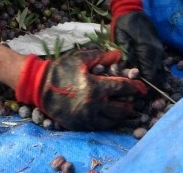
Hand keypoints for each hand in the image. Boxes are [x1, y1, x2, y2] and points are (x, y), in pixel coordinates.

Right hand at [15, 49, 147, 130]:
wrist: (40, 87)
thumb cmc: (61, 70)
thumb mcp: (81, 59)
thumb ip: (102, 56)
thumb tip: (119, 55)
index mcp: (96, 87)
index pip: (124, 88)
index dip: (136, 88)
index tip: (142, 88)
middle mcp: (94, 105)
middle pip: (122, 108)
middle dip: (131, 103)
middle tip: (132, 99)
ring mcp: (88, 117)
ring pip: (114, 120)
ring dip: (122, 114)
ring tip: (124, 108)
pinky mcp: (81, 125)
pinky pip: (101, 127)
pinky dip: (109, 121)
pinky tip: (110, 115)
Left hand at [110, 0, 164, 86]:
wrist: (131, 9)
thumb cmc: (123, 24)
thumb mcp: (120, 40)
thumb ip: (126, 57)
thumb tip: (131, 73)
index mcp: (148, 51)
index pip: (150, 76)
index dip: (144, 88)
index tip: (135, 94)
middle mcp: (157, 53)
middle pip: (156, 77)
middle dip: (147, 87)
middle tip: (136, 93)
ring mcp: (159, 51)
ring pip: (158, 72)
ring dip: (150, 80)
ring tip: (139, 87)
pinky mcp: (158, 49)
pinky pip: (157, 65)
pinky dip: (151, 72)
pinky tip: (143, 76)